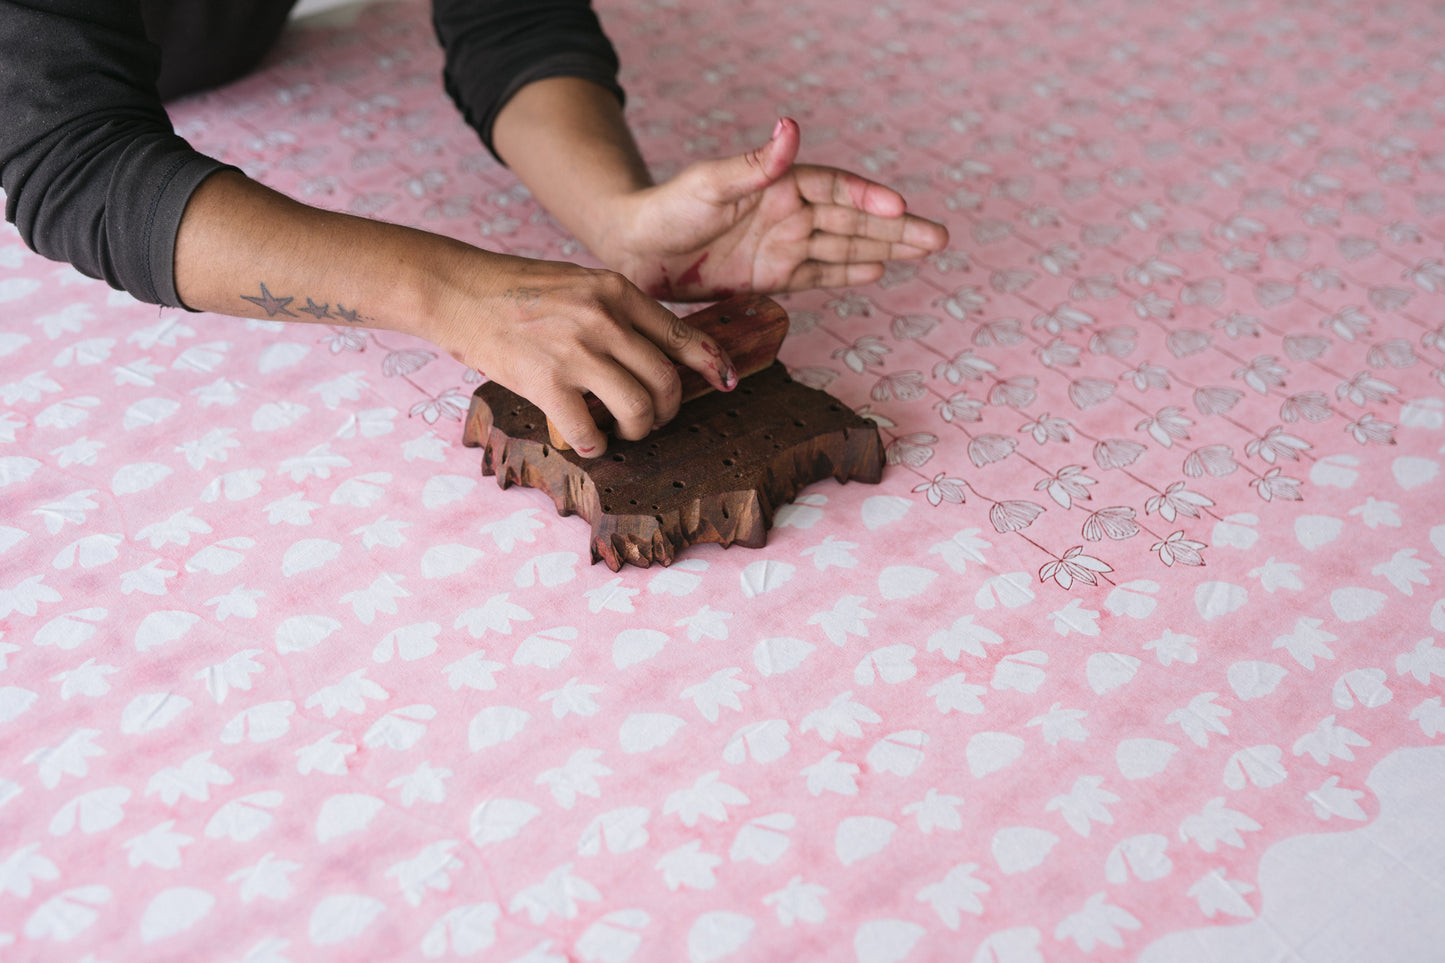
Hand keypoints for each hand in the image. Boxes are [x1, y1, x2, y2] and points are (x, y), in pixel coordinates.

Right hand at [432, 253, 734, 456]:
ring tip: (623, 432)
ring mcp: (577, 351)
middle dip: (668, 410)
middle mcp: (604, 319)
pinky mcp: (546, 382)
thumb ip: (616, 311)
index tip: (728, 381)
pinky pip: (590, 431)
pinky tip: (586, 441)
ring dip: (638, 431)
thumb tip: (653, 350)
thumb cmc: (516, 291)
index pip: (682, 334)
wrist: (457, 289)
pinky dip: (594, 445)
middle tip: (653, 418)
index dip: (713, 364)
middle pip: (667, 381)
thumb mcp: (579, 284)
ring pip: (639, 409)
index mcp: (617, 291)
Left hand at [599, 118, 949, 300]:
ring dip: (886, 249)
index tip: (899, 207)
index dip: (867, 197)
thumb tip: (790, 127)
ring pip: (845, 247)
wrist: (636, 251)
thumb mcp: (710, 183)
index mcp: (778, 184)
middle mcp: (788, 212)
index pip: (835, 188)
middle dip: (897, 227)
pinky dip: (849, 273)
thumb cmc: (667, 210)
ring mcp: (783, 244)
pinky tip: (881, 270)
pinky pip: (820, 275)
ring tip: (926, 250)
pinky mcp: (772, 276)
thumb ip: (754, 163)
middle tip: (939, 236)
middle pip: (853, 219)